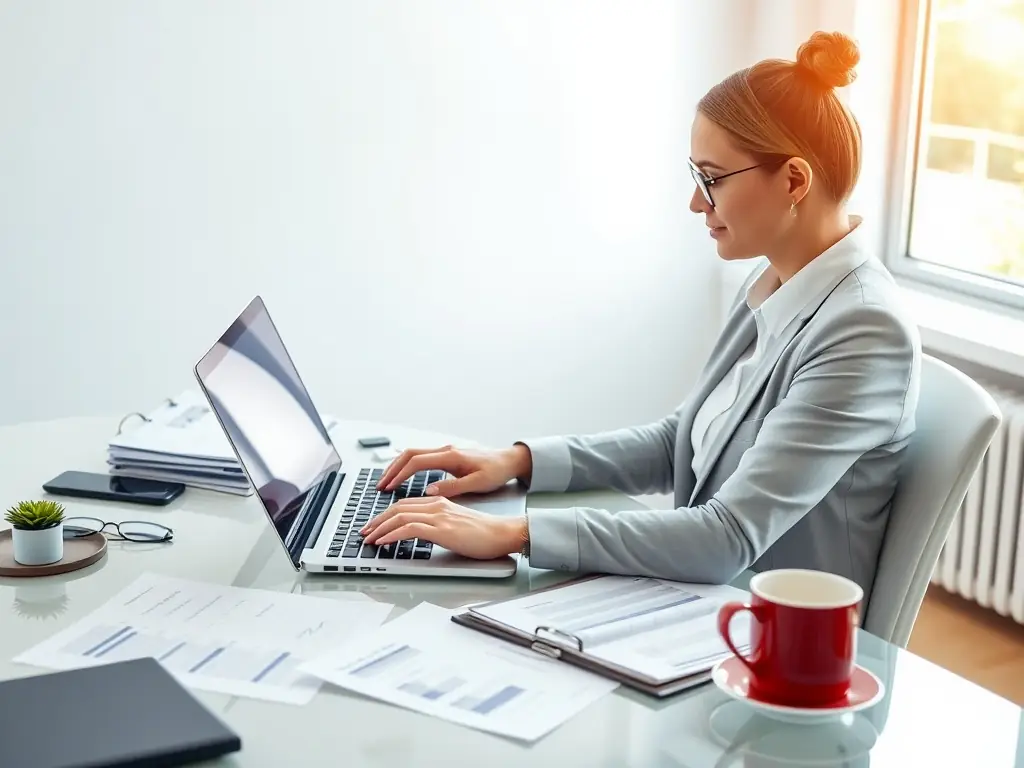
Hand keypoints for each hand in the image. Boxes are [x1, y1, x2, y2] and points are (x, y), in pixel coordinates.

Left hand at [360, 497, 526, 559]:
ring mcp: (439, 516)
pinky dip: (391, 535)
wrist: (503, 534)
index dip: (386, 515)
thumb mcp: (457, 525)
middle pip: (398, 508)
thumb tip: (421, 533)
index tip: (374, 526)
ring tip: (369, 539)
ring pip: (399, 517)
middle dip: (377, 520)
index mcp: (440, 502)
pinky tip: (383, 542)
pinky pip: (408, 529)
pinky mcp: (441, 530)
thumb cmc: (485, 533)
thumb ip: (439, 524)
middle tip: (365, 532)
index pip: (405, 505)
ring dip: (380, 528)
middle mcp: (437, 505)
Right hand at [376, 443, 531, 495]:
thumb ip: (453, 487)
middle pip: (409, 455)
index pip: (416, 462)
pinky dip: (408, 465)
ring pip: (413, 454)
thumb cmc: (497, 471)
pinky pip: (421, 457)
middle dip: (392, 470)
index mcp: (451, 456)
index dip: (399, 475)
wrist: (509, 460)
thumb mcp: (478, 483)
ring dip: (398, 467)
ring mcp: (445, 451)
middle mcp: (445, 450)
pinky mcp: (447, 455)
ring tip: (387, 482)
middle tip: (380, 485)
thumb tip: (429, 490)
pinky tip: (402, 473)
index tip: (388, 487)